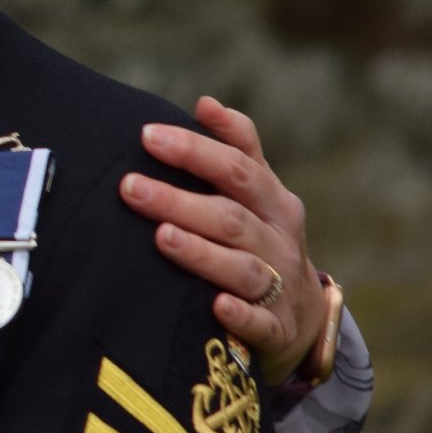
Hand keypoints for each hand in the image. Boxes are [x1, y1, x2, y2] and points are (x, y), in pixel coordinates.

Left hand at [119, 96, 330, 387]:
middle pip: (231, 216)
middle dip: (179, 200)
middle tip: (129, 187)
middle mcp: (279, 241)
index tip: (148, 135)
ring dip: (202, 252)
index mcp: (273, 202)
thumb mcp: (258, 194)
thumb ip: (237, 147)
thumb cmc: (262, 240)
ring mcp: (280, 287)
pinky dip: (239, 314)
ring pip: (242, 268)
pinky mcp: (275, 330)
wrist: (301, 316)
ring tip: (162, 236)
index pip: (238, 168)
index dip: (196, 149)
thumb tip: (205, 102)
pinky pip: (259, 323)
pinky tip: (214, 304)